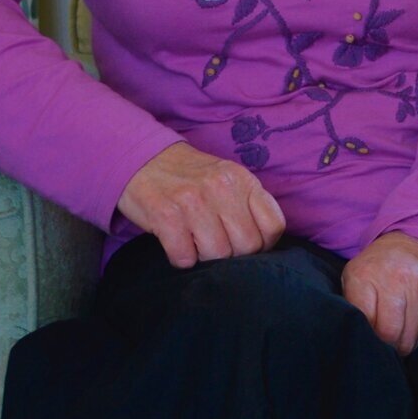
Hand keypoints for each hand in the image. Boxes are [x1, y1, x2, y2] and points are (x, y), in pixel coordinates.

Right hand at [119, 141, 285, 267]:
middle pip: (247, 246)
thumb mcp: (228, 178)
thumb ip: (249, 203)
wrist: (143, 160)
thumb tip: (265, 241)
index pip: (274, 226)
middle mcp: (221, 189)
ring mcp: (193, 202)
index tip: (249, 244)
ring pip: (218, 255)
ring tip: (195, 242)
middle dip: (234, 254)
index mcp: (242, 180)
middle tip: (218, 245)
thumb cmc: (191, 177)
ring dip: (206, 257)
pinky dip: (182, 258)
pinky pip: (185, 258)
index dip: (264, 243)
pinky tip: (178, 244)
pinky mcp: (165, 216)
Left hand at [342, 233, 417, 354]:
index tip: (373, 340)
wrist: (414, 238)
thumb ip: (353, 307)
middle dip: (390, 346)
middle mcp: (399, 279)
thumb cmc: (378, 266)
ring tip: (400, 335)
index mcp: (368, 277)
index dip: (373, 341)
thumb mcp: (354, 279)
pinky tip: (415, 324)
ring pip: (415, 336)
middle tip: (387, 344)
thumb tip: (362, 338)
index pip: (372, 329)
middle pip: (395, 336)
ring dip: (406, 341)